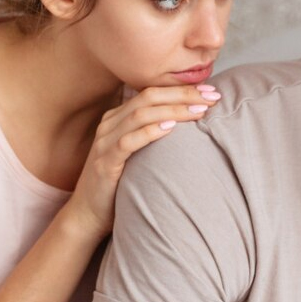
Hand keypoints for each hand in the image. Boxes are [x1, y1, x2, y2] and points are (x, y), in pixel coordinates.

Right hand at [60, 84, 221, 237]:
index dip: (182, 89)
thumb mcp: (138, 152)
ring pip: (140, 115)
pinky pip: (127, 142)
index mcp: (118, 117)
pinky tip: (170, 129)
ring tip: (199, 111)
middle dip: (183, 95)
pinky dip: (150, 132)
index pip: (153, 93)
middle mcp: (110, 124)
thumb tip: (192, 122)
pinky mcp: (104, 163)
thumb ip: (155, 134)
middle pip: (149, 97)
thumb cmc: (120, 182)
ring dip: (173, 111)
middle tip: (212, 96)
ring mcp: (105, 142)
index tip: (210, 91)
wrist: (88, 212)